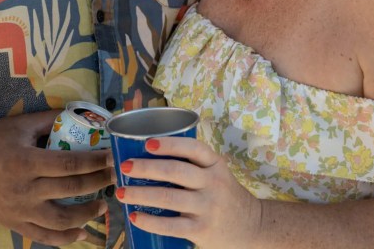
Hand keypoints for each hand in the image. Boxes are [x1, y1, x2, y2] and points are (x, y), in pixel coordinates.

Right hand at [0, 111, 115, 244]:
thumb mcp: (19, 125)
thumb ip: (49, 120)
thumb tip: (77, 113)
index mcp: (27, 161)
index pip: (70, 164)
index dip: (95, 162)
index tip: (112, 157)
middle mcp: (26, 189)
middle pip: (70, 189)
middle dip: (98, 182)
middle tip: (114, 175)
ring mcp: (20, 210)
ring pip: (60, 219)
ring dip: (86, 214)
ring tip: (103, 204)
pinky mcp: (15, 224)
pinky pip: (43, 236)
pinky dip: (64, 238)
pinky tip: (80, 234)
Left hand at [116, 136, 262, 248]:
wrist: (252, 227)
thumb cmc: (225, 195)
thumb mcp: (217, 173)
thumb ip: (193, 164)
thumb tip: (149, 155)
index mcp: (215, 164)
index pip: (193, 148)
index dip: (169, 144)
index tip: (148, 143)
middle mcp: (212, 183)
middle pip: (175, 171)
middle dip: (146, 167)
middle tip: (125, 166)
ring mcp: (207, 207)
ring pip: (169, 197)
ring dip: (141, 194)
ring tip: (121, 192)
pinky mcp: (202, 230)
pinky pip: (171, 225)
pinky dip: (150, 221)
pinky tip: (135, 216)